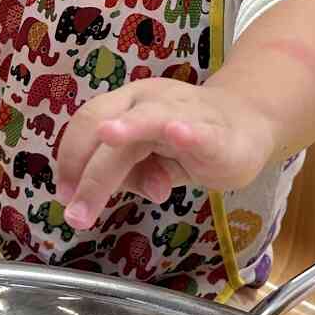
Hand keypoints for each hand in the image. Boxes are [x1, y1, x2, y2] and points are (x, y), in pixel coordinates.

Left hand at [56, 78, 275, 229]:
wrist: (249, 124)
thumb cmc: (190, 140)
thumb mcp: (151, 163)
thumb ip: (130, 177)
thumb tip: (105, 198)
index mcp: (126, 105)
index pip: (86, 124)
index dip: (70, 159)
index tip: (65, 196)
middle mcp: (149, 100)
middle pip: (108, 125)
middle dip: (90, 172)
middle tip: (77, 214)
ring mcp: (183, 111)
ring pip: (149, 119)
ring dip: (129, 128)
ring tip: (110, 136)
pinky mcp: (216, 132)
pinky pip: (200, 131)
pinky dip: (187, 133)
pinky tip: (177, 135)